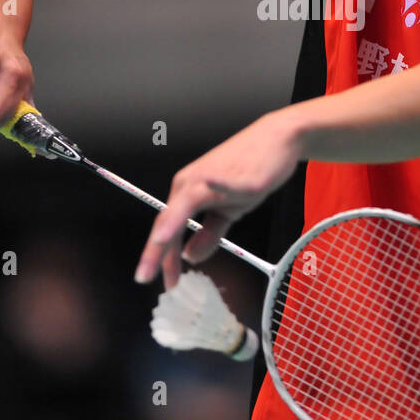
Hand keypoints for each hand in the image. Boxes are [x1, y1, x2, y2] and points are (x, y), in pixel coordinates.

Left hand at [134, 110, 302, 287]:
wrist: (276, 140)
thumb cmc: (249, 172)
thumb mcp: (228, 210)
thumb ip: (209, 234)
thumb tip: (190, 256)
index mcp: (188, 191)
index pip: (167, 226)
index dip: (160, 255)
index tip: (158, 280)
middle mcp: (192, 183)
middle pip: (168, 218)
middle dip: (156, 250)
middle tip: (144, 276)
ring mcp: (212, 178)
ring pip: (186, 204)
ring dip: (171, 225)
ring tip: (159, 243)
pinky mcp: (237, 176)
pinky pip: (222, 183)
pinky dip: (214, 187)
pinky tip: (204, 189)